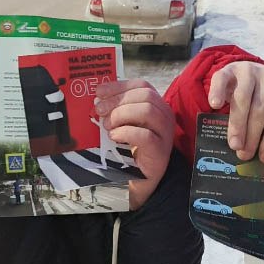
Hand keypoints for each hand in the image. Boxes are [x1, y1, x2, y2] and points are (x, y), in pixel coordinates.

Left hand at [96, 79, 174, 210]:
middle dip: (118, 100)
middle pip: (145, 95)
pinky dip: (126, 132)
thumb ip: (116, 109)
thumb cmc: (130, 148)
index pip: (142, 85)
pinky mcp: (161, 151)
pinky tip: (114, 136)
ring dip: (121, 115)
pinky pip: (145, 135)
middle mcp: (165, 115)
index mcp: (156, 105)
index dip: (119, 86)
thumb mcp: (124, 123)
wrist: (140, 178)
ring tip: (107, 126)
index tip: (99, 91)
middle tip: (99, 111)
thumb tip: (97, 99)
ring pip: (147, 111)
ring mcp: (165, 133)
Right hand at [207, 61, 263, 162]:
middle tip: (245, 154)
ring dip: (238, 124)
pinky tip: (215, 106)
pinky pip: (221, 79)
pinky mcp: (229, 69)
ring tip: (234, 144)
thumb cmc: (262, 99)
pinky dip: (218, 92)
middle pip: (261, 109)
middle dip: (253, 135)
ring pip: (243, 99)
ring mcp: (249, 71)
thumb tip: (263, 157)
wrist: (248, 74)